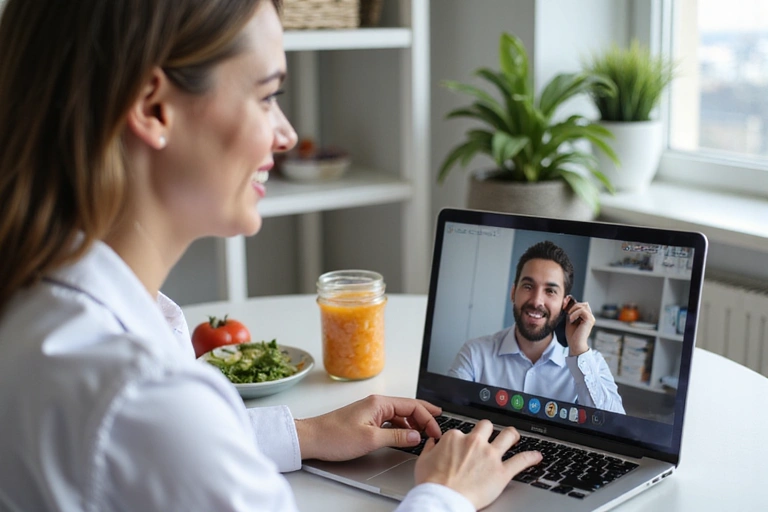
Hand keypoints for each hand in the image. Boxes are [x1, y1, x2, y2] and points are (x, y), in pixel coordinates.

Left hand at [295, 394, 441, 460]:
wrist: (312, 438)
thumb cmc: (335, 436)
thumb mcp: (370, 439)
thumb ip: (396, 438)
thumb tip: (416, 436)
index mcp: (379, 403)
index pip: (412, 406)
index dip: (428, 418)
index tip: (436, 431)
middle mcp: (376, 403)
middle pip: (408, 407)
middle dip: (425, 416)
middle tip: (438, 427)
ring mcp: (371, 411)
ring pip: (400, 415)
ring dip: (414, 423)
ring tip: (425, 432)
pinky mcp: (366, 420)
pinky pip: (391, 421)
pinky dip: (402, 427)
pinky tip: (406, 436)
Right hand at [414, 420, 541, 509]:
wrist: (442, 498)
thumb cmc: (431, 483)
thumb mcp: (423, 460)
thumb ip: (429, 448)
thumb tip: (432, 442)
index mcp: (455, 437)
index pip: (462, 431)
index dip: (462, 439)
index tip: (463, 446)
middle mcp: (475, 442)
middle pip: (486, 426)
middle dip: (488, 429)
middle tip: (490, 435)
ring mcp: (490, 456)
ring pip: (507, 436)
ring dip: (513, 435)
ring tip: (515, 436)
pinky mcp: (501, 472)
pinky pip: (521, 461)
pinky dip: (531, 457)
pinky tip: (537, 456)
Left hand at [563, 295, 593, 355]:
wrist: (574, 344)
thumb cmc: (572, 334)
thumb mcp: (570, 319)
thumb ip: (571, 312)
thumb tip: (568, 301)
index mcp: (586, 316)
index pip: (581, 304)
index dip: (573, 304)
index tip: (564, 306)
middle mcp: (590, 317)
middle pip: (583, 304)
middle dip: (573, 305)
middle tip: (565, 310)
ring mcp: (591, 318)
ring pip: (583, 306)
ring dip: (573, 310)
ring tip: (569, 318)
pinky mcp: (590, 320)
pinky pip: (582, 311)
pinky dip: (575, 314)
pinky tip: (571, 320)